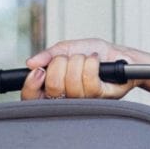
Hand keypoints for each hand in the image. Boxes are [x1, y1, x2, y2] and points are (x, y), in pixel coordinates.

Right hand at [23, 39, 138, 100]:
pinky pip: (89, 80)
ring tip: (86, 58)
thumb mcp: (67, 48)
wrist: (119, 56)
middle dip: (61, 63)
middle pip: (53, 86)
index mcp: (52, 88)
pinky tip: (96, 61)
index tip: (38, 70)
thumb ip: (48, 55)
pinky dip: (92, 63)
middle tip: (70, 58)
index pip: (30, 97)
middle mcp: (65, 99)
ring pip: (72, 82)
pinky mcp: (99, 98)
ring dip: (79, 61)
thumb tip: (30, 63)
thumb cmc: (93, 53)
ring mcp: (82, 101)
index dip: (31, 84)